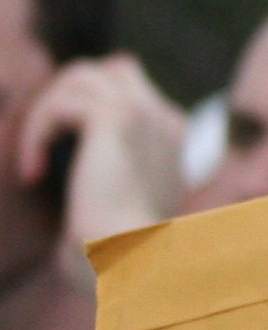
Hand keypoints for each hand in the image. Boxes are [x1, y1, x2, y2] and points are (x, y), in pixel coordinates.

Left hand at [19, 56, 185, 252]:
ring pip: (81, 76)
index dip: (88, 113)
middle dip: (68, 96)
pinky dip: (37, 133)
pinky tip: (33, 172)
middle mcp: (165, 119)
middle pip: (112, 69)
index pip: (131, 91)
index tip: (60, 160)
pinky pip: (61, 102)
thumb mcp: (117, 200)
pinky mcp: (116, 118)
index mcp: (173, 137)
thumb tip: (78, 150)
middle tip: (44, 144)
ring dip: (46, 114)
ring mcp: (145, 114)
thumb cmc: (117, 250)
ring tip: (35, 159)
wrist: (130, 261)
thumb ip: (110, 164)